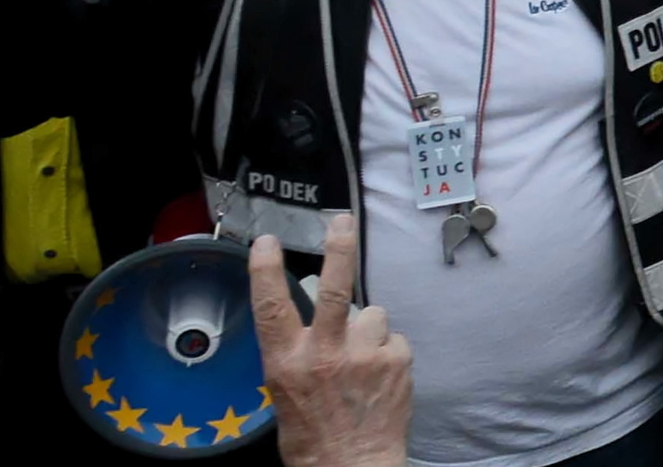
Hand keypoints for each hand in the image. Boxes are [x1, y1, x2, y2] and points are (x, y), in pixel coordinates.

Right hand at [249, 217, 411, 466]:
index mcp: (288, 363)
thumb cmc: (313, 436)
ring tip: (363, 363)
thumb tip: (309, 320)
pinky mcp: (396, 360)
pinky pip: (393, 339)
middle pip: (336, 287)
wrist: (352, 466)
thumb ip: (297, 353)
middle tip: (341, 221)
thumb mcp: (284, 394)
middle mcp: (325, 354)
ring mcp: (364, 355)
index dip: (266, 270)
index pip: (272, 307)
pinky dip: (388, 352)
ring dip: (370, 331)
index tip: (266, 241)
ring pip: (374, 314)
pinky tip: (380, 377)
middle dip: (339, 248)